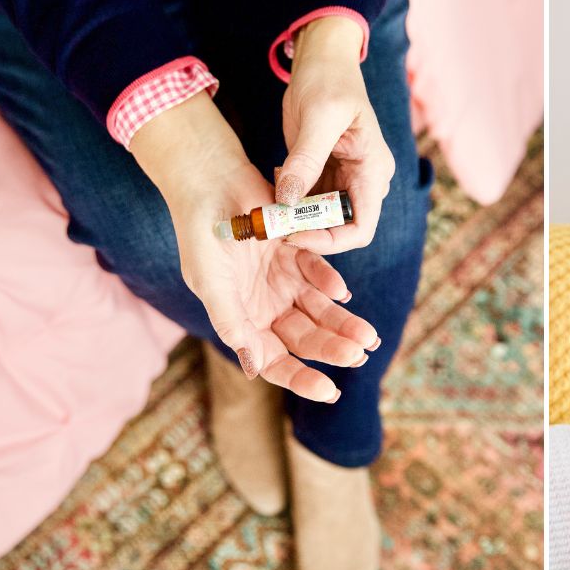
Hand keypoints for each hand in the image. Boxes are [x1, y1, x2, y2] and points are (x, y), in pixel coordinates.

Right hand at [130, 93, 380, 401]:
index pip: (274, 361)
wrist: (210, 178)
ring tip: (368, 336)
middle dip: (331, 349)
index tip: (329, 391)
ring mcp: (282, 279)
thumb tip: (253, 365)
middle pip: (304, 338)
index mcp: (241, 319)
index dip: (300, 379)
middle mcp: (264, 305)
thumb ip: (230, 320)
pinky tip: (342, 292)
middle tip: (359, 355)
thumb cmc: (201, 232)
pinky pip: (320, 275)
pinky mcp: (298, 252)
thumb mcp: (210, 280)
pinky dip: (331, 283)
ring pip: (319, 311)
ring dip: (343, 323)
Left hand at [275, 16, 395, 254]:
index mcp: (373, 170)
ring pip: (321, 216)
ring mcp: (346, 178)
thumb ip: (305, 160)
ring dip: (295, 216)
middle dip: (307, 229)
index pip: (361, 227)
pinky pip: (309, 199)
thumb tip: (288, 202)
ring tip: (270, 200)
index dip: (329, 240)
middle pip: (340, 226)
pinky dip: (290, 199)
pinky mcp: (326, 173)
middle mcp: (364, 180)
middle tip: (272, 222)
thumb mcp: (317, 117)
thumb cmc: (329, 80)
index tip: (293, 234)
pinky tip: (277, 180)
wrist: (323, 59)